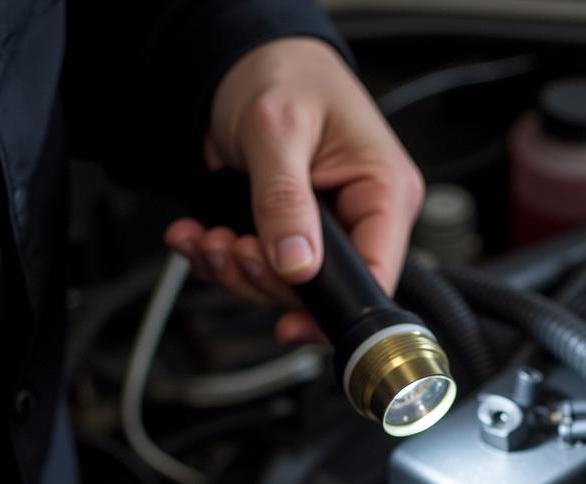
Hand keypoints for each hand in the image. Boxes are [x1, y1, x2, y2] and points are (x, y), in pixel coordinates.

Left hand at [164, 36, 423, 343]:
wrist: (248, 60)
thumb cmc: (282, 73)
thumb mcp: (278, 129)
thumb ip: (284, 200)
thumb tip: (296, 265)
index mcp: (384, 193)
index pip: (374, 276)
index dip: (332, 310)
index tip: (288, 323)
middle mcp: (362, 218)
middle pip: (321, 292)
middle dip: (264, 280)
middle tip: (230, 248)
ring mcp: (327, 231)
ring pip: (284, 289)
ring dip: (236, 273)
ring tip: (208, 239)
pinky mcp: (293, 237)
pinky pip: (261, 271)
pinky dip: (222, 261)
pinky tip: (201, 237)